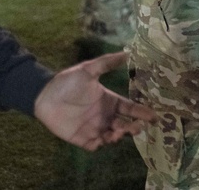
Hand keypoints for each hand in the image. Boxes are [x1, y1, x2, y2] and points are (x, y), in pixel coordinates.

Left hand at [34, 52, 156, 150]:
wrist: (44, 95)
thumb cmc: (67, 82)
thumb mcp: (88, 69)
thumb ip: (107, 62)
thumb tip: (127, 52)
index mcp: (109, 100)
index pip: (130, 108)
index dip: (142, 112)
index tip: (154, 116)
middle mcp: (105, 115)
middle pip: (126, 125)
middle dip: (134, 127)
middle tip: (137, 127)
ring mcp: (95, 127)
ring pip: (114, 136)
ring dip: (119, 136)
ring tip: (118, 132)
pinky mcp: (82, 138)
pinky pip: (96, 145)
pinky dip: (102, 144)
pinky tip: (103, 139)